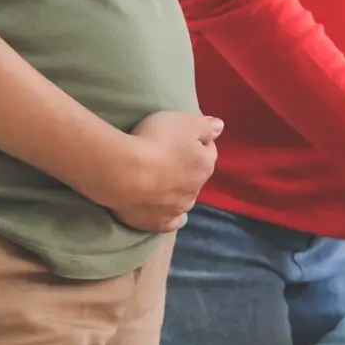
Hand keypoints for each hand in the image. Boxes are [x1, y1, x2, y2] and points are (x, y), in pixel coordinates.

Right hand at [90, 111, 222, 232]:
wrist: (124, 172)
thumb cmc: (156, 140)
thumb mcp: (183, 122)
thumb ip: (205, 125)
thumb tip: (220, 127)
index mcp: (204, 165)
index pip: (208, 150)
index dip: (196, 141)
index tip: (180, 136)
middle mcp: (196, 190)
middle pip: (195, 176)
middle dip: (186, 168)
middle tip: (166, 157)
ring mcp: (177, 209)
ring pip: (184, 199)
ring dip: (178, 191)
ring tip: (161, 182)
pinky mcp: (158, 223)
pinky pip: (170, 223)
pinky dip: (170, 217)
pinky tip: (165, 213)